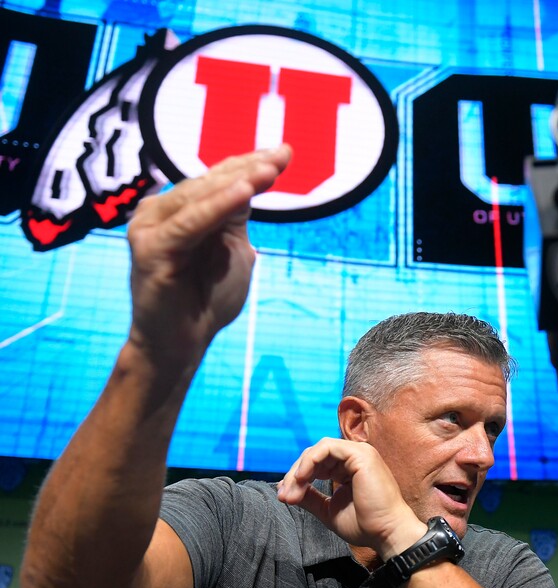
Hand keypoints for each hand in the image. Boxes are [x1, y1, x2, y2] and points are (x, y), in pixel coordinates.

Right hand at [126, 145, 291, 364]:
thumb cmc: (208, 301)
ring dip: (236, 182)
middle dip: (248, 167)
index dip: (250, 163)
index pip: (218, 179)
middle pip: (209, 182)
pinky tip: (244, 192)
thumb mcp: (232, 251)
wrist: (182, 344)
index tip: (285, 151)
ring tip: (270, 170)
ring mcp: (151, 228)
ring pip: (200, 198)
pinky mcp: (151, 249)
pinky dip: (216, 207)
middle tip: (282, 155)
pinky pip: (190, 223)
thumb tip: (249, 181)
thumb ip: (236, 218)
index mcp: (180, 210)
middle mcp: (161, 212)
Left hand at [277, 438, 426, 558]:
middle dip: (295, 475)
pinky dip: (310, 461)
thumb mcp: (328, 510)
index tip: (286, 497)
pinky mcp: (360, 455)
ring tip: (292, 490)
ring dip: (300, 469)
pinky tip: (303, 479)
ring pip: (318, 449)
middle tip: (285, 496)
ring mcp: (359, 453)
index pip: (317, 463)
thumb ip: (310, 498)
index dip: (298, 478)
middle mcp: (354, 456)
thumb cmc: (365, 525)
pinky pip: (326, 448)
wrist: (386, 533)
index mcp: (348, 468)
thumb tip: (286, 490)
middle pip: (314, 455)